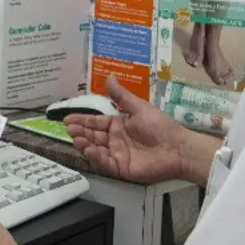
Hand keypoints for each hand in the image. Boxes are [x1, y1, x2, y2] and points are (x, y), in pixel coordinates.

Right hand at [65, 77, 190, 184]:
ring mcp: (117, 155)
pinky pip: (105, 163)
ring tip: (76, 138)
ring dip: (85, 144)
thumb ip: (121, 96)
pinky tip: (89, 150)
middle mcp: (115, 140)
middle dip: (80, 132)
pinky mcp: (121, 168)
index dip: (82, 120)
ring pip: (96, 149)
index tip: (67, 118)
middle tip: (69, 128)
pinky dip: (95, 157)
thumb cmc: (160, 126)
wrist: (177, 148)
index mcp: (119, 125)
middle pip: (93, 135)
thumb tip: (108, 76)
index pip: (96, 122)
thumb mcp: (139, 107)